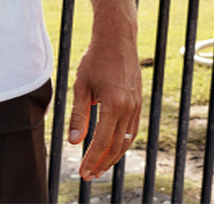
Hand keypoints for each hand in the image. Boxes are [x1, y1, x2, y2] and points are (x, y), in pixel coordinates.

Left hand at [68, 33, 142, 180]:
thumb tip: (74, 142)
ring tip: (100, 166)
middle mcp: (129, 108)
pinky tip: (112, 147)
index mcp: (113, 104)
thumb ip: (79, 115)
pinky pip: (132, 129)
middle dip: (102, 163)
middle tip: (89, 175)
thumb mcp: (82, 85)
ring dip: (113, 156)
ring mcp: (136, 105)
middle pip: (116, 146)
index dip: (92, 159)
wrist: (117, 38)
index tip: (83, 172)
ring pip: (126, 140)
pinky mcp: (138, 102)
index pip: (102, 141)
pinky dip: (122, 142)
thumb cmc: (96, 58)